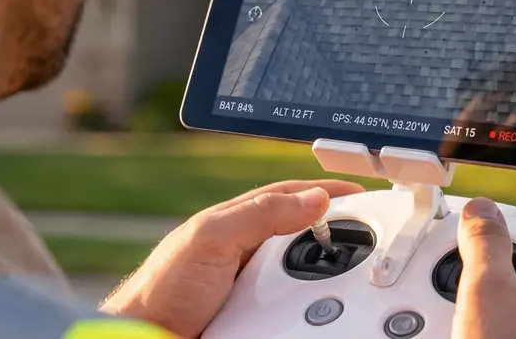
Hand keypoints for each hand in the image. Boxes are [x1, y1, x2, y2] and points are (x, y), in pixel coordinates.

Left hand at [99, 179, 363, 337]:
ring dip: (326, 284)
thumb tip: (313, 199)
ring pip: (304, 282)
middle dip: (336, 240)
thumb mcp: (210, 238)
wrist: (145, 338)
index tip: (361, 194)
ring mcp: (252, 290)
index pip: (291, 197)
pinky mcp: (256, 323)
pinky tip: (324, 320)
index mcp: (237, 223)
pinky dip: (311, 316)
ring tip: (349, 288)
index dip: (326, 192)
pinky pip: (295, 317)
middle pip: (305, 241)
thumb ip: (260, 215)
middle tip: (371, 244)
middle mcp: (247, 254)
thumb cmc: (162, 287)